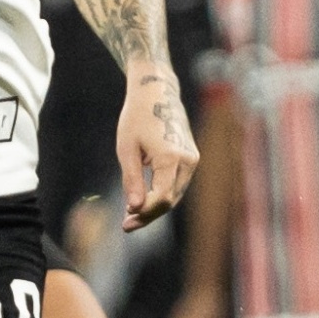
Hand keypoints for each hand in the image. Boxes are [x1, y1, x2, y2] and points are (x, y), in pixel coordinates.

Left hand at [117, 64, 197, 229]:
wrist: (156, 93)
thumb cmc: (136, 118)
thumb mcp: (127, 149)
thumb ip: (132, 180)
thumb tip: (134, 208)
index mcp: (171, 156)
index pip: (162, 197)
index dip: (145, 213)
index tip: (126, 222)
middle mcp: (187, 160)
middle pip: (170, 200)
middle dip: (149, 214)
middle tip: (126, 224)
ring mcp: (192, 159)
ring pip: (175, 194)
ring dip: (155, 206)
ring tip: (131, 215)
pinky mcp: (191, 158)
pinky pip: (177, 184)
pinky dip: (161, 194)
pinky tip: (142, 200)